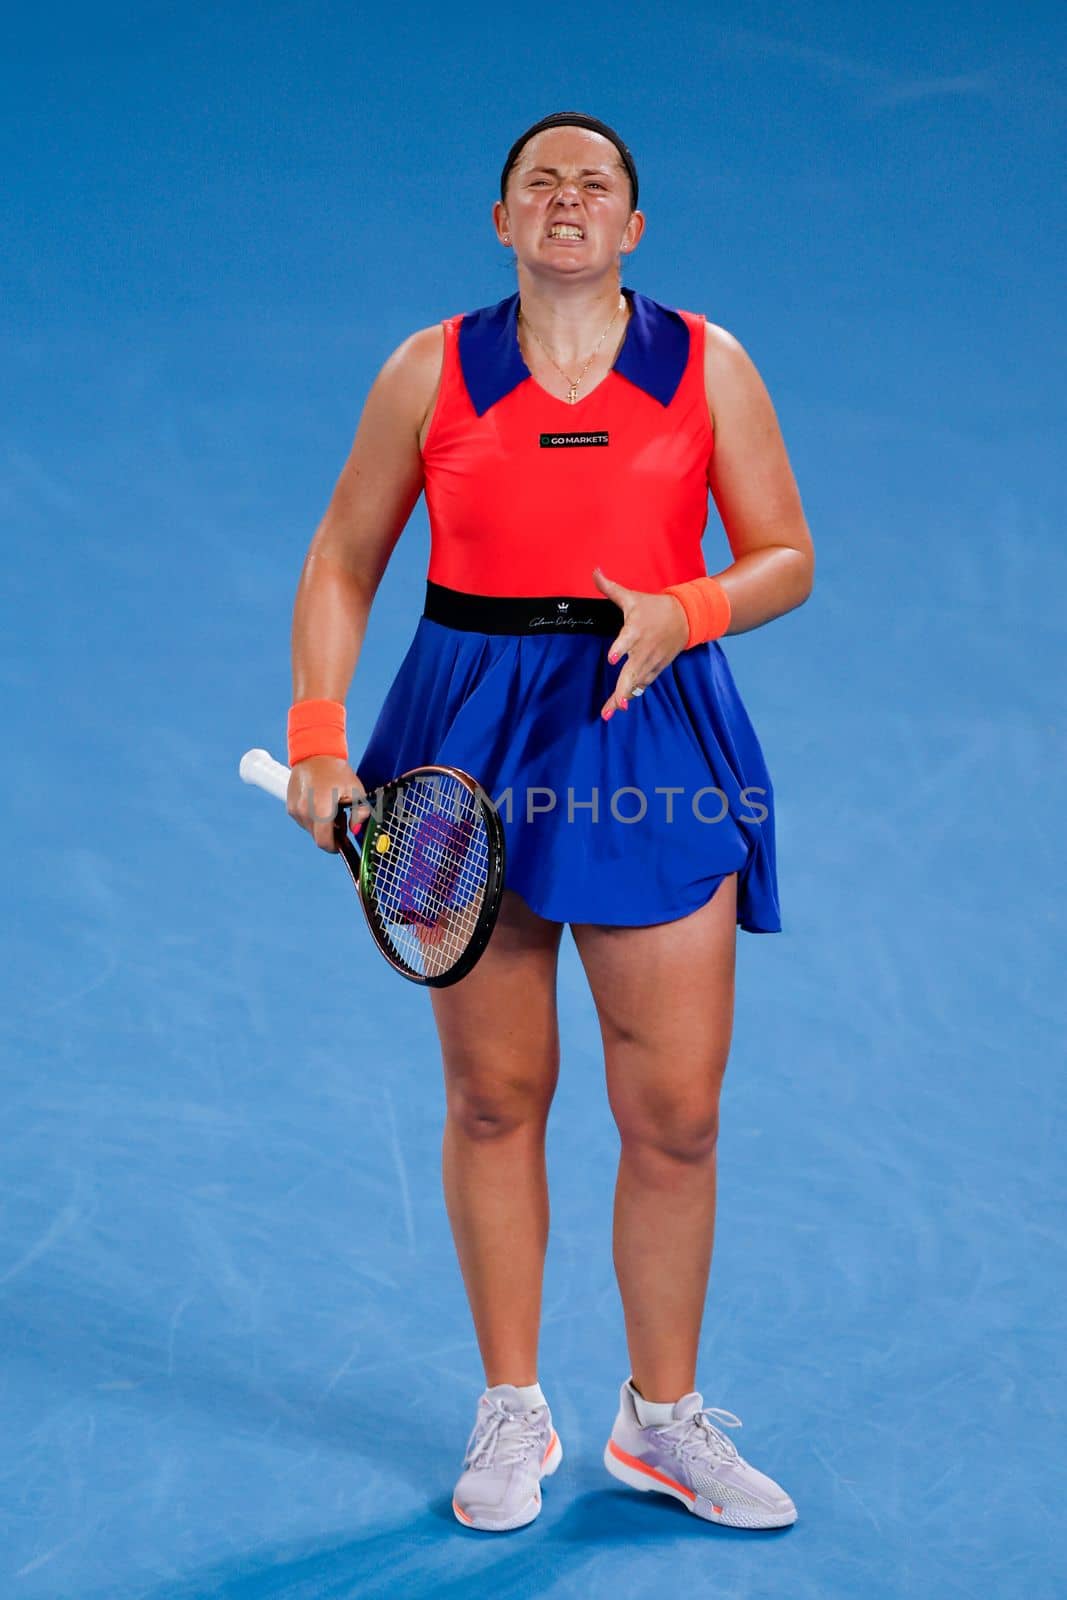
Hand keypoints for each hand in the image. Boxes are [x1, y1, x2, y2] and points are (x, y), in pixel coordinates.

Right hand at [287, 756, 371, 852]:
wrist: (314, 753)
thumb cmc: (337, 771)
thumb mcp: (357, 790)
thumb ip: (360, 813)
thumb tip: (355, 830)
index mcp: (321, 809)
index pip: (324, 842)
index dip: (335, 847)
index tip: (343, 843)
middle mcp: (304, 812)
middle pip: (318, 837)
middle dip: (331, 835)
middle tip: (342, 820)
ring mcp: (295, 810)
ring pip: (311, 830)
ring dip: (322, 826)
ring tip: (331, 809)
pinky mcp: (291, 807)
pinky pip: (304, 821)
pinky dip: (313, 819)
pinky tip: (321, 804)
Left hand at [592, 567, 689, 720]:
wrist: (686, 618)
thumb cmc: (654, 607)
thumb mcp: (632, 597)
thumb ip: (610, 588)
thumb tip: (594, 571)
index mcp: (636, 630)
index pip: (627, 640)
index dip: (620, 649)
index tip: (611, 659)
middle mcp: (643, 649)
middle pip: (632, 673)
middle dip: (621, 690)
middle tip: (612, 707)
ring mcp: (651, 661)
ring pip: (636, 683)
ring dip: (624, 697)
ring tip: (610, 712)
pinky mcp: (656, 668)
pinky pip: (643, 683)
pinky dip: (633, 694)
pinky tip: (621, 705)